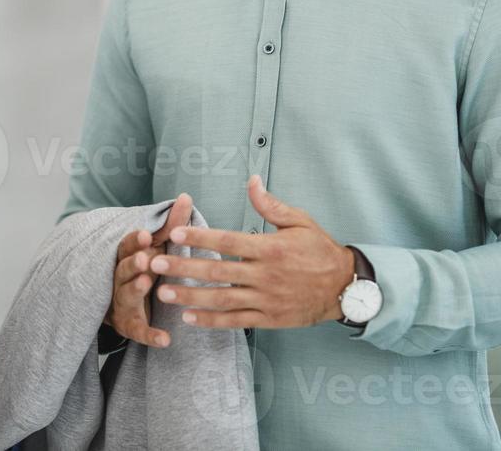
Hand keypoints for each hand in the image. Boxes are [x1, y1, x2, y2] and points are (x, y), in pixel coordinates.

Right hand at [104, 193, 192, 347]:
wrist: (120, 304)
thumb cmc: (144, 268)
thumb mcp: (155, 247)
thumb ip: (170, 226)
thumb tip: (187, 196)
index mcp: (126, 256)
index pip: (127, 246)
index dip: (136, 241)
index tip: (147, 235)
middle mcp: (119, 277)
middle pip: (122, 268)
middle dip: (133, 263)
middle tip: (145, 259)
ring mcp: (122, 302)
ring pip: (125, 295)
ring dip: (134, 289)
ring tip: (145, 284)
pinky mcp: (129, 325)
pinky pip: (138, 330)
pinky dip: (150, 334)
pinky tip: (166, 339)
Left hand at [150, 175, 354, 328]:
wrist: (345, 288)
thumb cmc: (320, 250)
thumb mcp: (300, 221)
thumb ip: (271, 204)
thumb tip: (251, 180)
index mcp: (270, 249)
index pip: (228, 242)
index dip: (200, 238)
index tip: (175, 234)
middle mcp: (265, 276)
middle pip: (217, 272)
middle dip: (184, 268)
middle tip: (155, 265)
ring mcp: (266, 300)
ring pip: (222, 300)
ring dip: (190, 297)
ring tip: (163, 293)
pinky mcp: (269, 319)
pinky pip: (235, 321)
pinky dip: (211, 321)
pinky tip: (189, 318)